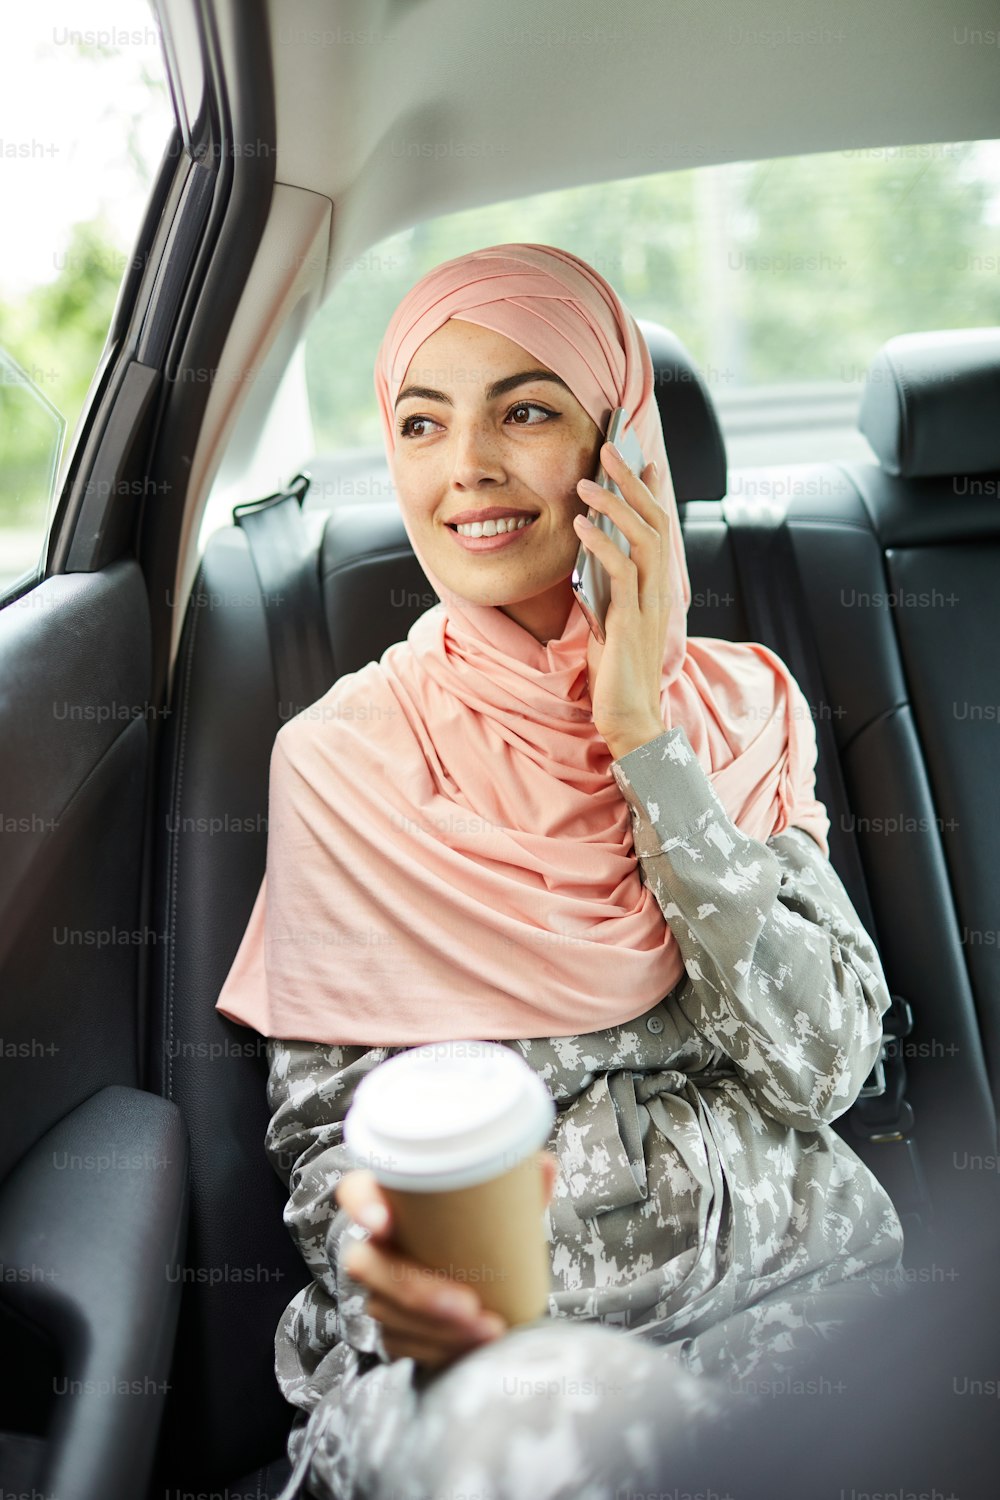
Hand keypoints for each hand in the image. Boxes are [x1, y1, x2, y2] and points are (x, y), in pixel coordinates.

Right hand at [335, 1152, 559, 1371]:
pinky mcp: (391, 1325)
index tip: (383, 1223)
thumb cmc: (479, 1221)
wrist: (481, 1268)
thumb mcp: (497, 1195)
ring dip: (437, 1328)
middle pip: (368, 1265)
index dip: (361, 1205)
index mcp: (390, 1198)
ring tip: (488, 1330)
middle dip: (417, 1291)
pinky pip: (401, 1342)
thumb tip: (544, 1168)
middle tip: (469, 1305)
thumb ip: (517, 1179)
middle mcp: (374, 1242)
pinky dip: (439, 1349)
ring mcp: (378, 1287)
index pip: (355, 1191)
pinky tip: (473, 1348)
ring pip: (386, 1310)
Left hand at [574, 440, 675, 758]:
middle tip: (610, 449)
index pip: (658, 529)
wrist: (630, 718)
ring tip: (587, 481)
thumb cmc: (617, 676)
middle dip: (631, 482)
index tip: (642, 460)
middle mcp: (658, 591)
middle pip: (654, 522)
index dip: (651, 493)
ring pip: (642, 540)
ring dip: (615, 505)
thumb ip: (606, 592)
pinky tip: (581, 526)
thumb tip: (588, 562)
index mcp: (655, 590)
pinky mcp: (631, 621)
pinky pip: (621, 572)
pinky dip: (602, 544)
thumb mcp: (610, 623)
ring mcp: (648, 605)